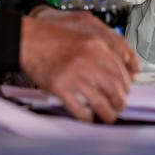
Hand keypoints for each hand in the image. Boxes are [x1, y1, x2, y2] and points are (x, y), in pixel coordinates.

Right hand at [19, 15, 133, 123]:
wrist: (28, 39)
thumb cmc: (52, 38)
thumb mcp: (82, 36)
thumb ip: (99, 52)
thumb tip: (115, 73)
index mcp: (96, 46)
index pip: (120, 70)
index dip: (125, 84)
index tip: (126, 90)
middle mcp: (88, 59)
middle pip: (113, 87)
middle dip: (120, 101)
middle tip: (120, 107)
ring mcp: (74, 74)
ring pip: (99, 101)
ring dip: (107, 113)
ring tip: (110, 117)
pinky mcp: (59, 87)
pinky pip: (78, 108)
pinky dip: (86, 116)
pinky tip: (88, 118)